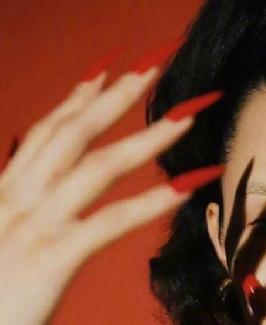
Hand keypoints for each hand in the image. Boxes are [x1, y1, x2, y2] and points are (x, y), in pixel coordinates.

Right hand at [0, 43, 223, 324]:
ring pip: (97, 166)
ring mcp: (31, 226)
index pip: (41, 135)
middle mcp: (12, 200)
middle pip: (72, 133)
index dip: (76, 99)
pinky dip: (152, 201)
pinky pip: (111, 221)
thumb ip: (14, 225)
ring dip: (147, 137)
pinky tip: (186, 187)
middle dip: (116, 95)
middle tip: (157, 65)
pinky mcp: (52, 259)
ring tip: (189, 115)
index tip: (107, 71)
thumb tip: (36, 213)